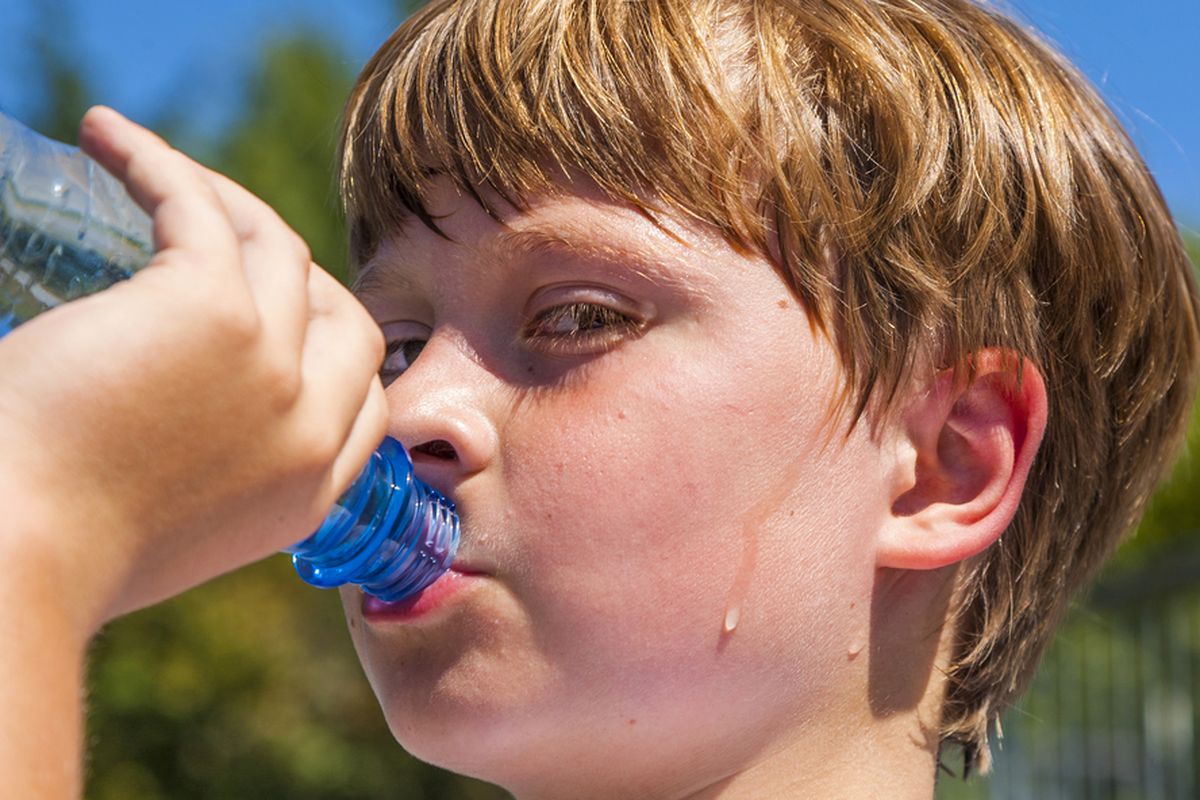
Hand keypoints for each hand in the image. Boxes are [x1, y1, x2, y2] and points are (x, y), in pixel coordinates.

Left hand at [0, 107, 387, 633]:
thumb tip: (180, 412)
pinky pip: (199, 207)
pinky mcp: (214, 309)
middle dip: (296, 276)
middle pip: (348, 319)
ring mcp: (274, 367)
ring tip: (141, 168)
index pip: (365, 401)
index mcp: (305, 493)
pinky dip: (154, 161)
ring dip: (219, 196)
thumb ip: (212, 473)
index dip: (329, 349)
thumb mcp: (175, 526)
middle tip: (217, 243)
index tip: (272, 316)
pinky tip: (103, 136)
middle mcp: (309, 429)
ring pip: (278, 247)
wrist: (16, 557)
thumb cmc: (54, 550)